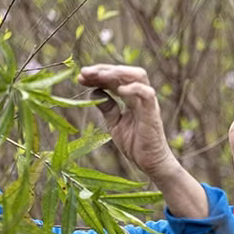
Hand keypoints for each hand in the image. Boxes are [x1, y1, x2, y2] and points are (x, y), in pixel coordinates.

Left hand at [78, 64, 177, 179]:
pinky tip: (119, 89)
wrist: (151, 163)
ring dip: (116, 73)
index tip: (81, 77)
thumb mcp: (115, 124)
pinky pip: (146, 94)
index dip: (98, 75)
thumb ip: (107, 107)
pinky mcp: (152, 113)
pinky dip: (133, 88)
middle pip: (125, 72)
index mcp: (131, 98)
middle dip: (104, 69)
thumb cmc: (136, 144)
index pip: (115, 78)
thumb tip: (93, 91)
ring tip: (98, 76)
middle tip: (84, 72)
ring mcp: (148, 103)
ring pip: (137, 76)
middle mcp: (140, 96)